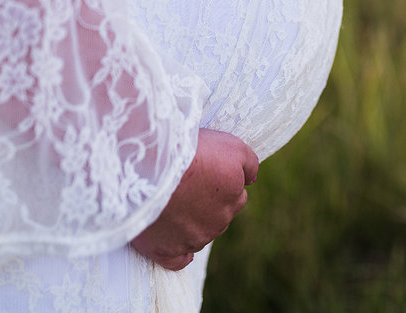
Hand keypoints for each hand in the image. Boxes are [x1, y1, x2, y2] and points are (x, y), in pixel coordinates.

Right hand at [131, 129, 258, 270]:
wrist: (153, 169)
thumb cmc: (191, 152)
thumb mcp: (231, 145)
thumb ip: (249, 164)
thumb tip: (252, 180)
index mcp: (233, 198)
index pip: (236, 196)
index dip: (220, 184)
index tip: (203, 174)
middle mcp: (218, 223)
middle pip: (217, 216)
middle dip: (205, 204)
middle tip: (184, 185)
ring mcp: (193, 239)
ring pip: (198, 235)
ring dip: (188, 223)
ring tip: (168, 202)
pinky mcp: (168, 251)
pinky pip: (178, 260)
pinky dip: (177, 252)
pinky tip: (172, 241)